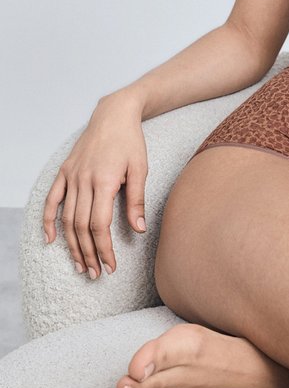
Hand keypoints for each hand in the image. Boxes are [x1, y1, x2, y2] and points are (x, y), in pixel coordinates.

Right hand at [42, 95, 148, 277]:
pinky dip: (48, 221)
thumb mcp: (140, 168)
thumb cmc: (131, 142)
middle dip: (88, 253)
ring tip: (80, 264)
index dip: (104, 249)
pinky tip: (51, 240)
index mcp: (103, 182)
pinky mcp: (64, 171)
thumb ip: (136, 200)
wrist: (113, 115)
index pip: (100, 225)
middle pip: (81, 227)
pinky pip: (52, 200)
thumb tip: (139, 230)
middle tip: (96, 273)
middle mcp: (83, 181)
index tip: (111, 266)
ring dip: (72, 244)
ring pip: (67, 218)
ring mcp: (71, 176)